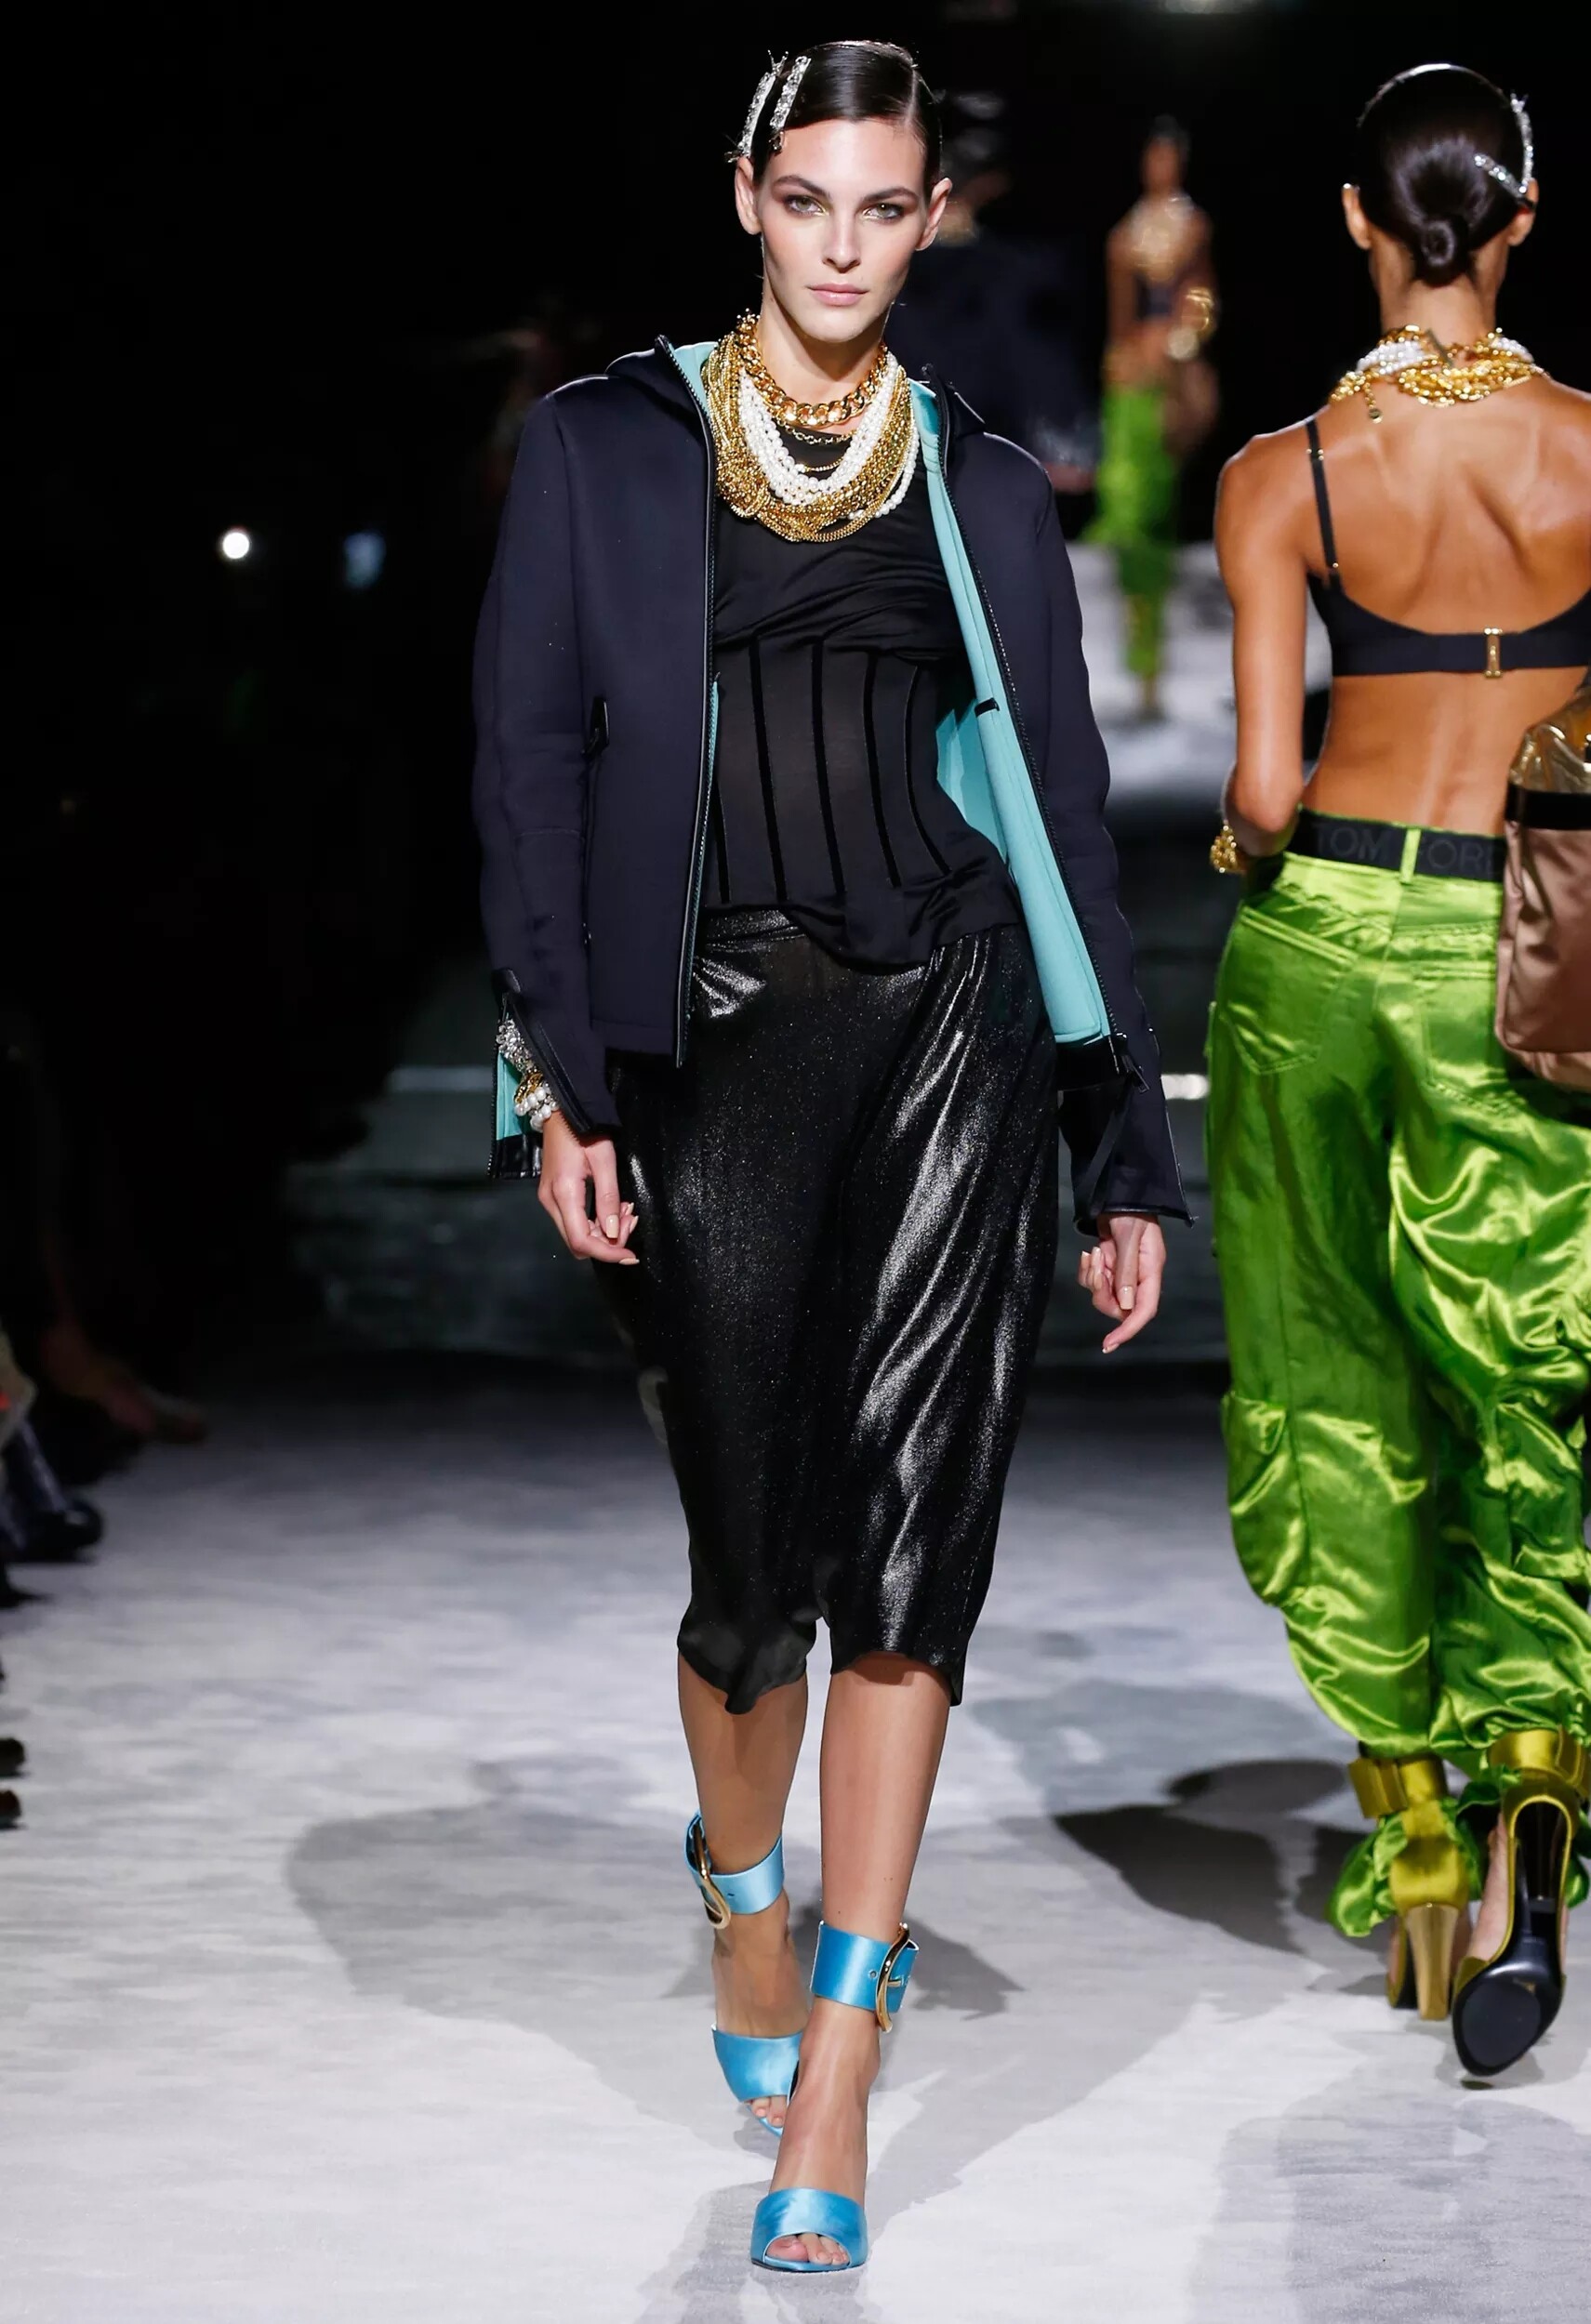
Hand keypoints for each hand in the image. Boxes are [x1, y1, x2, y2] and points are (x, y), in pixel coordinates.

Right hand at [539, 1114, 638, 1265]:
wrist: (562, 1109)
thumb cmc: (585, 1130)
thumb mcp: (604, 1161)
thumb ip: (609, 1198)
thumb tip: (614, 1232)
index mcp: (563, 1194)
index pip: (582, 1241)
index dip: (607, 1253)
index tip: (630, 1255)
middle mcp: (551, 1202)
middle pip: (577, 1243)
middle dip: (608, 1241)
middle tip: (631, 1220)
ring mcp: (549, 1199)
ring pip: (576, 1234)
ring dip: (603, 1231)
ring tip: (625, 1210)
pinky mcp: (552, 1195)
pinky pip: (574, 1221)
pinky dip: (595, 1221)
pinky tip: (612, 1207)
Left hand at [1076, 1213, 1164, 1352]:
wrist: (1119, 1195)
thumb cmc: (1131, 1212)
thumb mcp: (1129, 1238)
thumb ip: (1127, 1271)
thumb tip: (1126, 1305)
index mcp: (1151, 1272)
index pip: (1144, 1310)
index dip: (1129, 1330)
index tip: (1109, 1343)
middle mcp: (1138, 1277)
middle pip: (1119, 1307)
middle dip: (1102, 1292)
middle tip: (1096, 1266)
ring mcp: (1123, 1273)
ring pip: (1104, 1295)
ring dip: (1093, 1277)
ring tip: (1094, 1252)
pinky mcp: (1109, 1267)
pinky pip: (1094, 1282)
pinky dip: (1088, 1270)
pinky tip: (1089, 1252)